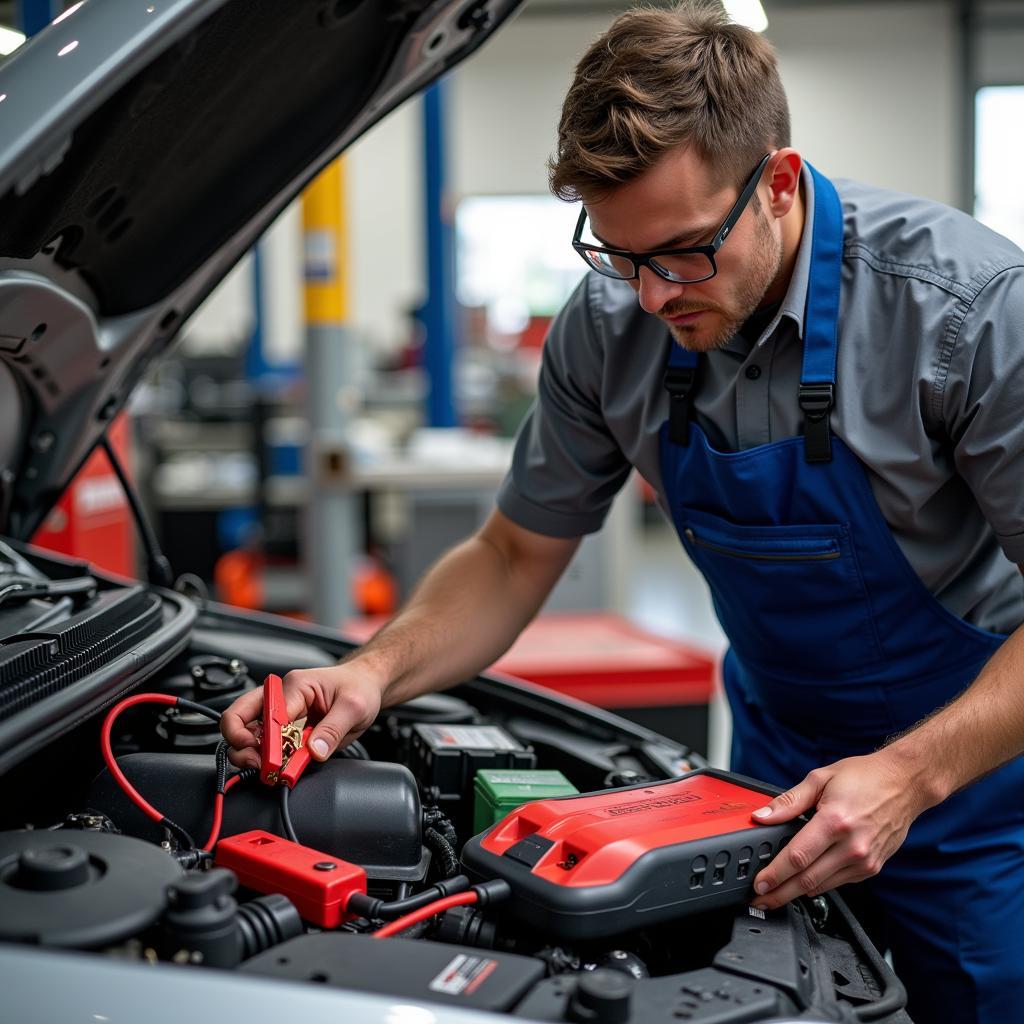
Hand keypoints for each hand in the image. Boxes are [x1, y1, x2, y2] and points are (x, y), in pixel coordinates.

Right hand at [220, 663, 384, 768]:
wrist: (366, 685)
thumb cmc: (359, 687)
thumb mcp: (354, 707)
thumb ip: (333, 730)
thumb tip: (314, 751)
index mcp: (295, 685)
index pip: (267, 713)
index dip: (266, 740)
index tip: (272, 761)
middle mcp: (281, 696)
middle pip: (240, 717)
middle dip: (241, 744)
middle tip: (258, 764)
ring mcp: (280, 711)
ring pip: (247, 732)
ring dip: (250, 753)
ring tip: (266, 769)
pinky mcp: (284, 726)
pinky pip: (265, 743)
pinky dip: (266, 757)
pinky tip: (277, 766)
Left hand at [749, 751, 925, 908]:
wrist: (905, 784)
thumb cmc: (865, 777)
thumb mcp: (820, 778)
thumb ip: (789, 801)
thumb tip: (763, 816)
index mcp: (835, 821)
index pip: (797, 857)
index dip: (774, 874)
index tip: (758, 884)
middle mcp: (852, 846)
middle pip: (807, 880)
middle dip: (779, 893)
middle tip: (760, 899)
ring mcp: (865, 861)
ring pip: (822, 886)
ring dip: (796, 893)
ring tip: (776, 894)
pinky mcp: (872, 868)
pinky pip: (838, 882)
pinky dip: (818, 884)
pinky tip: (803, 882)